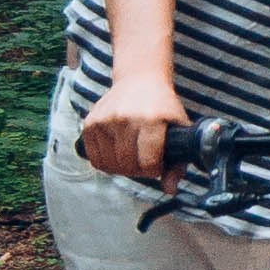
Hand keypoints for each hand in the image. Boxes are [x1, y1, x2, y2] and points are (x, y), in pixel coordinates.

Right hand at [78, 68, 187, 184]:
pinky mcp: (90, 123)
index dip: (154, 170)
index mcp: (151, 119)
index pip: (148, 163)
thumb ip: (178, 162)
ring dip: (122, 168)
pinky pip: (95, 159)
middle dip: (139, 171)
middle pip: (128, 166)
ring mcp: (105, 120)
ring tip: (132, 156)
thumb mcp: (179, 128)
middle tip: (145, 162)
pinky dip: (107, 163)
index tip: (157, 165)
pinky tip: (117, 152)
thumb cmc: (163, 107)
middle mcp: (125, 118)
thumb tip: (170, 191)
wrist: (139, 79)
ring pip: (111, 165)